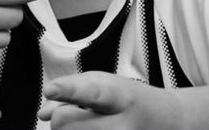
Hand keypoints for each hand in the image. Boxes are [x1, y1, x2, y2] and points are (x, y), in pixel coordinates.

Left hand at [39, 72, 177, 129]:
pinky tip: (91, 129)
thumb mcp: (105, 84)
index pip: (92, 93)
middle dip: (61, 117)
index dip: (69, 90)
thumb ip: (71, 91)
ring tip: (89, 124)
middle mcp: (122, 126)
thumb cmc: (129, 100)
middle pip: (65, 123)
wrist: (164, 122)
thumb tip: (43, 114)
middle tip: (77, 113)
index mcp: (120, 98)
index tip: (50, 89)